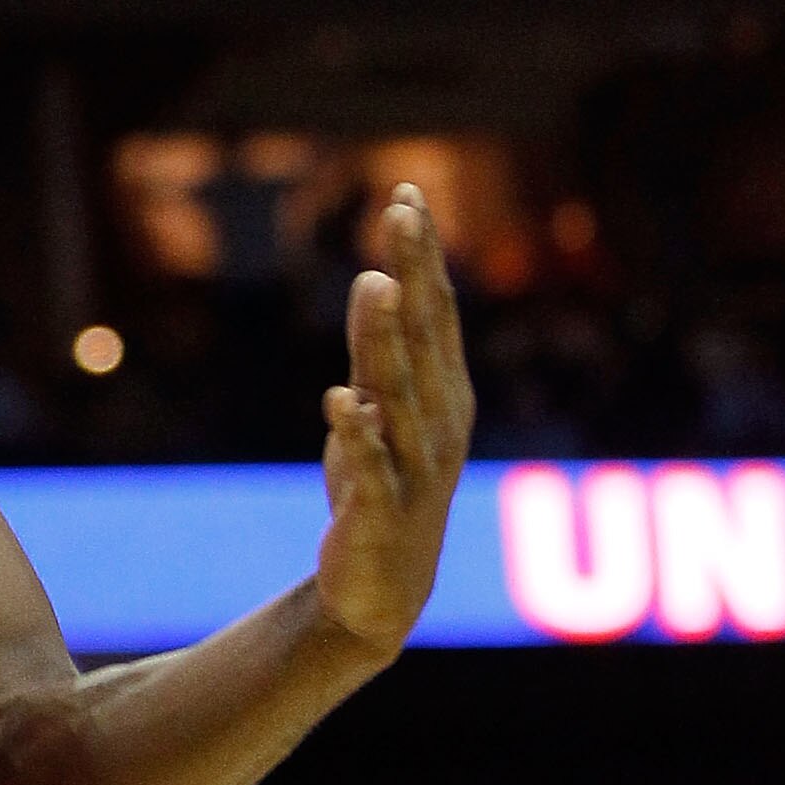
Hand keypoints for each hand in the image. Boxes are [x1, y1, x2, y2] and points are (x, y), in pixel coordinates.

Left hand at [314, 184, 474, 657]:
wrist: (383, 591)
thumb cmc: (385, 487)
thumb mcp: (379, 409)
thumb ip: (377, 349)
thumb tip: (380, 278)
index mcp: (445, 393)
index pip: (436, 311)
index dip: (424, 254)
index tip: (407, 192)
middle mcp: (440, 423)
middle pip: (425, 338)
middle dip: (416, 273)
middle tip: (403, 211)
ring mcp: (415, 470)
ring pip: (401, 395)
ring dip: (386, 339)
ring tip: (374, 282)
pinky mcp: (381, 514)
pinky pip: (372, 471)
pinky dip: (359, 437)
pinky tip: (339, 402)